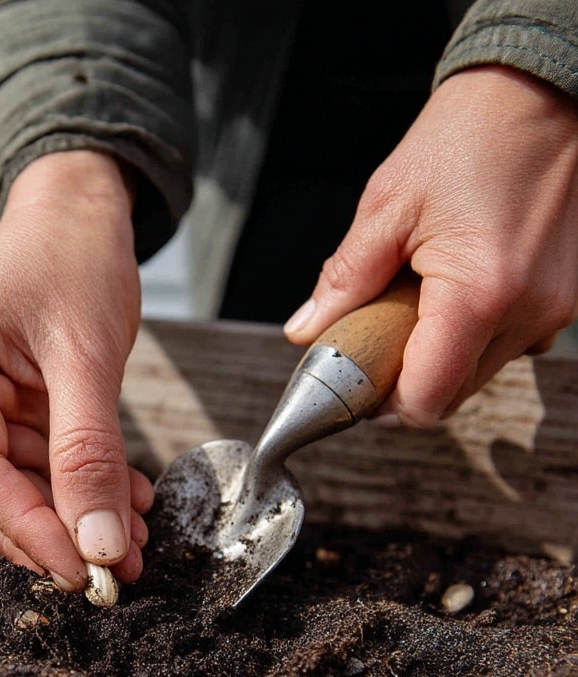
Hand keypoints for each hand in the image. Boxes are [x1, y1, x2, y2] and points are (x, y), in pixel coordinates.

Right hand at [0, 151, 152, 590]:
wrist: (84, 206)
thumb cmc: (74, 252)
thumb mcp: (86, 354)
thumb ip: (89, 450)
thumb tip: (97, 542)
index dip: (24, 528)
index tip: (77, 568)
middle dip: (54, 534)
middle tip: (111, 571)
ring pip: (26, 485)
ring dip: (80, 518)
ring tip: (133, 546)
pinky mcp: (23, 406)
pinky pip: (51, 463)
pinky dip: (91, 488)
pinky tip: (131, 505)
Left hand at [284, 66, 577, 426]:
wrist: (541, 91)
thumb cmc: (471, 134)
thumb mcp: (387, 206)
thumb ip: (343, 280)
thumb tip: (306, 330)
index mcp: (480, 295)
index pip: (426, 399)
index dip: (383, 403)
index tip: (357, 381)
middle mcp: (528, 312)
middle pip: (452, 394)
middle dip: (406, 377)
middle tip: (376, 333)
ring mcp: (554, 308)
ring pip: (480, 372)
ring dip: (439, 354)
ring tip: (416, 299)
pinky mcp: (564, 296)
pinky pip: (509, 343)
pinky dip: (472, 334)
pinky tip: (451, 292)